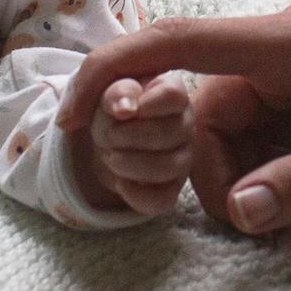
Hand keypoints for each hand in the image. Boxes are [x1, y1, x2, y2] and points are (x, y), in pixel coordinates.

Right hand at [61, 5, 290, 232]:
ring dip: (234, 170)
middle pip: (199, 101)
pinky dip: (263, 162)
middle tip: (242, 225)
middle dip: (198, 165)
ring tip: (279, 219)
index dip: (111, 75)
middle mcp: (289, 39)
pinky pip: (264, 118)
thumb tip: (239, 211)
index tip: (67, 119)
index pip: (178, 44)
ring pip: (228, 116)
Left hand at [71, 72, 196, 219]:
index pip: (174, 96)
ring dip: (129, 164)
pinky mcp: (172, 189)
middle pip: (171, 132)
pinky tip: (120, 181)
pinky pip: (161, 199)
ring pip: (169, 167)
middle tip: (108, 135)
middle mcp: (186, 125)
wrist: (104, 141)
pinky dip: (134, 193)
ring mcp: (183, 159)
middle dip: (128, 136)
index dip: (145, 104)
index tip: (122, 111)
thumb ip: (115, 91)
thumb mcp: (106, 92)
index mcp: (172, 93)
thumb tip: (124, 107)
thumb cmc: (111, 109)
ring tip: (110, 156)